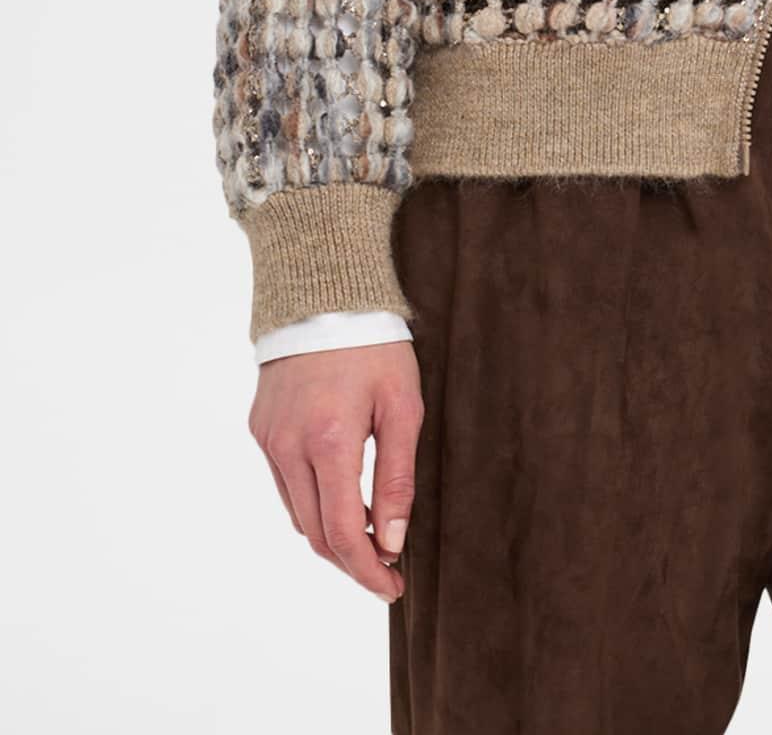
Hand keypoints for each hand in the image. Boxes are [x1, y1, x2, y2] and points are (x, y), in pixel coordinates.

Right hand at [248, 341, 422, 599]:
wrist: (323, 293)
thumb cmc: (373, 345)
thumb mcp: (403, 405)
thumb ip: (397, 475)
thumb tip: (393, 539)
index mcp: (330, 442)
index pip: (344, 534)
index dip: (368, 570)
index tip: (392, 586)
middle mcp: (289, 447)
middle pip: (316, 534)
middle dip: (351, 562)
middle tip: (386, 571)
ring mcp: (269, 440)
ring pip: (297, 514)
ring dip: (330, 535)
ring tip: (370, 537)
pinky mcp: (259, 430)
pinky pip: (284, 485)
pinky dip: (311, 503)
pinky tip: (339, 498)